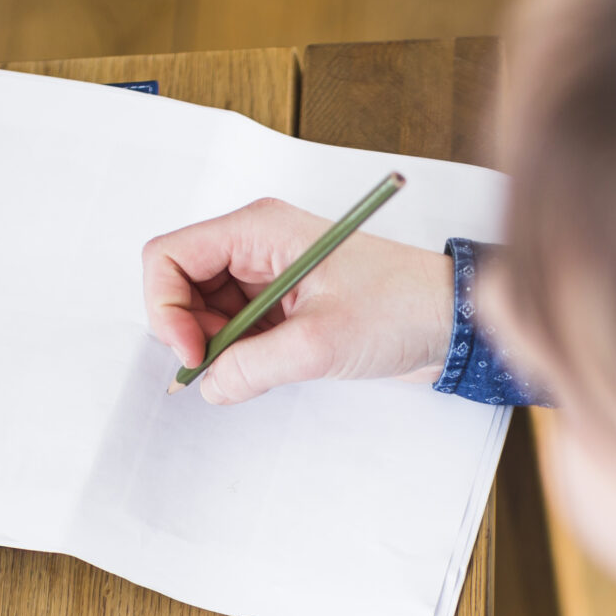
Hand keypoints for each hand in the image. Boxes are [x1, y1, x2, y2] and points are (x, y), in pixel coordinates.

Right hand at [143, 201, 456, 404]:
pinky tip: (266, 370)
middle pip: (181, 285)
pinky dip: (237, 356)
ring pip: (205, 312)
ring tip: (254, 369)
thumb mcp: (321, 343)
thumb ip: (254, 366)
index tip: (192, 352)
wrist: (450, 322)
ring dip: (215, 348)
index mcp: (259, 229)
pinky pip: (235, 331)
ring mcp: (267, 277)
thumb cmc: (401, 308)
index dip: (166, 307)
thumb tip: (210, 385)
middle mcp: (257, 246)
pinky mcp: (282, 307)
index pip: (170, 255)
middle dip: (189, 332)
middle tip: (220, 368)